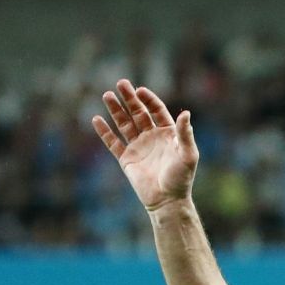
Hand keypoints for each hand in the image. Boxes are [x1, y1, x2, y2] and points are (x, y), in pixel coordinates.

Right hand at [91, 80, 197, 211]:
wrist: (167, 201)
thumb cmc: (181, 178)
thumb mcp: (188, 155)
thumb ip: (185, 134)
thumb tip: (186, 113)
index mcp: (167, 134)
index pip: (156, 111)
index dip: (149, 100)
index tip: (140, 90)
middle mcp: (152, 137)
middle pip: (138, 113)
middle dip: (130, 98)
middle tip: (121, 83)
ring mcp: (138, 147)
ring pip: (124, 124)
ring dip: (116, 110)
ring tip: (107, 95)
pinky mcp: (126, 158)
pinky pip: (113, 142)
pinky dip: (104, 132)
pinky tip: (96, 119)